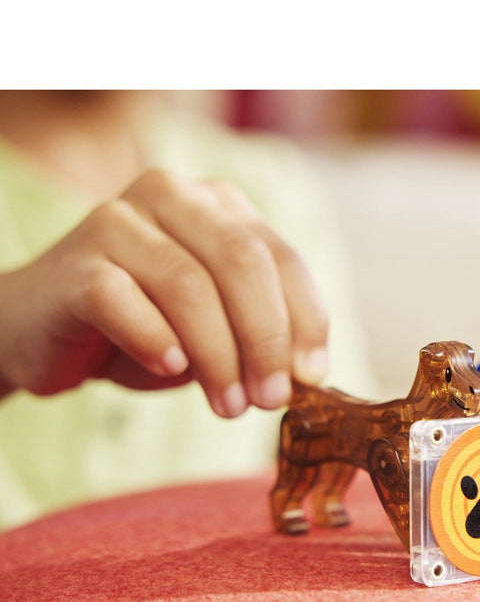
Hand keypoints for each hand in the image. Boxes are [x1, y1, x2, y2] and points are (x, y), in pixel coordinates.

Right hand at [0, 169, 329, 416]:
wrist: (44, 330)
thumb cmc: (145, 327)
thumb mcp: (217, 328)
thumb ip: (259, 335)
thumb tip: (304, 375)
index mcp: (218, 204)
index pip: (281, 257)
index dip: (305, 319)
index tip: (312, 376)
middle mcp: (170, 196)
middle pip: (242, 262)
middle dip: (266, 339)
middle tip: (272, 399)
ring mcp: (117, 221)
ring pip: (188, 285)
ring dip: (218, 356)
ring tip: (229, 406)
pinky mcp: (74, 263)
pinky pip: (124, 301)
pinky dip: (155, 340)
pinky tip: (170, 369)